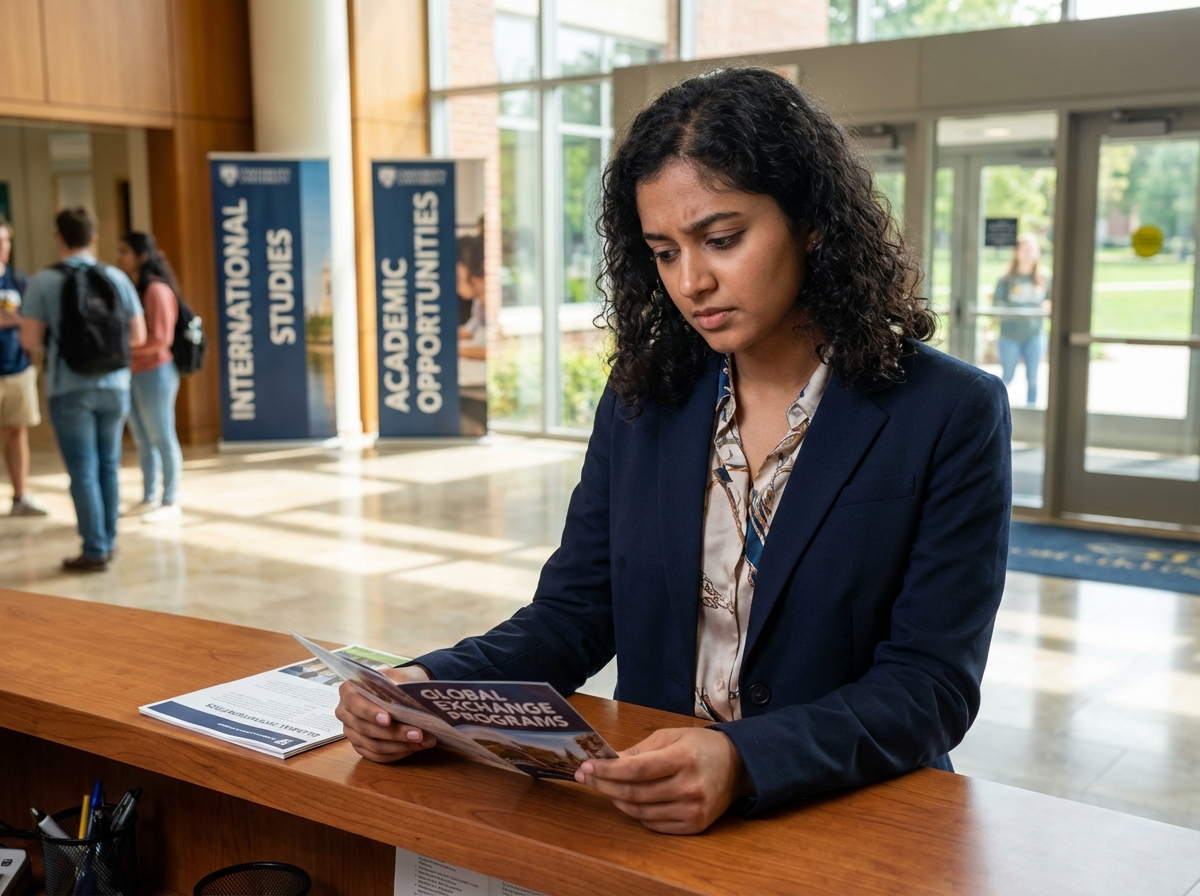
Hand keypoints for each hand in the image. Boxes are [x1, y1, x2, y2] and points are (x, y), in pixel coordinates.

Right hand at [335, 665, 435, 762]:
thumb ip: (397, 685)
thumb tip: (403, 699)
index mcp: (348, 691)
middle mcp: (345, 713)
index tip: (388, 719)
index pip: (354, 703)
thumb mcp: (398, 676)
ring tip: (424, 740)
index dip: (370, 713)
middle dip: (394, 733)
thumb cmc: (399, 680)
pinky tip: (416, 747)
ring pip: (373, 746)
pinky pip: (378, 756)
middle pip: (365, 728)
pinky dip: (398, 753)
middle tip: (419, 733)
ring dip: (401, 745)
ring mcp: (352, 732)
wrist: (403, 689)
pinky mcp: (362, 746)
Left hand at [574, 727, 752, 833]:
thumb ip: (639, 750)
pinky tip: (629, 800)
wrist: (737, 766)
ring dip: (617, 800)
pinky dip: (637, 813)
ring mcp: (692, 810)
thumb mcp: (671, 736)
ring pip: (641, 811)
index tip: (587, 766)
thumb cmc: (701, 747)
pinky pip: (654, 824)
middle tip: (586, 777)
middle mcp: (689, 787)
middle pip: (634, 793)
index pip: (636, 770)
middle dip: (604, 785)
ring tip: (606, 787)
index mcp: (683, 759)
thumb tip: (608, 760)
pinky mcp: (694, 825)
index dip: (607, 770)